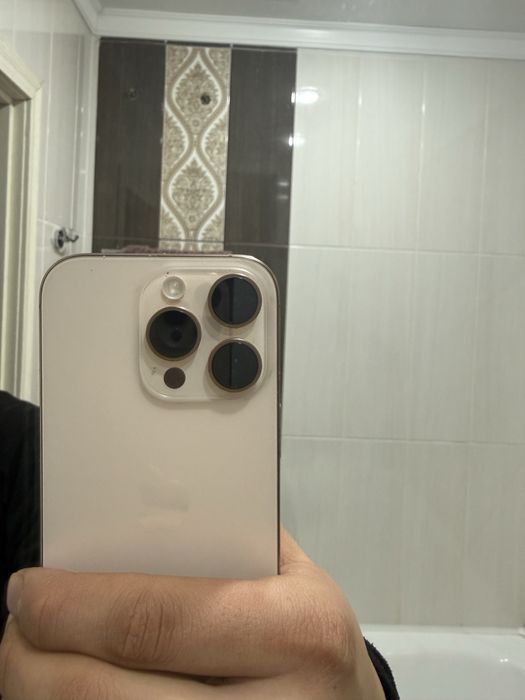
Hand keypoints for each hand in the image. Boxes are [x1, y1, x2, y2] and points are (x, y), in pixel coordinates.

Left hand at [0, 530, 384, 698]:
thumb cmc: (312, 638)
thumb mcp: (293, 577)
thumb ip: (225, 543)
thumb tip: (127, 518)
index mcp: (296, 634)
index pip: (154, 619)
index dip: (73, 605)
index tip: (29, 588)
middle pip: (104, 694)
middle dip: (32, 659)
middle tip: (19, 623)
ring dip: (40, 695)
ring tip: (34, 656)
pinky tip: (72, 691)